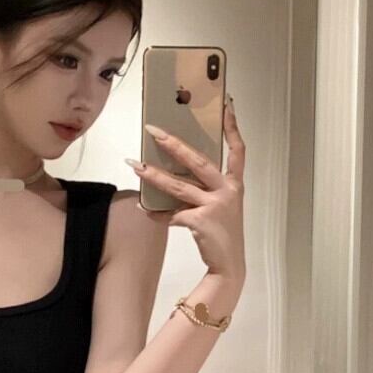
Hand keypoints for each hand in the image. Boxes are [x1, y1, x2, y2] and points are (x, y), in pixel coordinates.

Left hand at [135, 97, 245, 278]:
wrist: (229, 266)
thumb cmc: (223, 233)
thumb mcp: (222, 206)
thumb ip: (206, 189)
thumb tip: (173, 173)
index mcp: (235, 184)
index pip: (238, 150)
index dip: (232, 127)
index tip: (226, 105)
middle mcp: (227, 191)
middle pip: (198, 161)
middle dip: (173, 144)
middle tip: (153, 131)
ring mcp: (214, 206)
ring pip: (177, 186)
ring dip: (153, 175)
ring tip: (134, 165)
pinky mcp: (200, 222)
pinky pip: (171, 215)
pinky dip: (154, 213)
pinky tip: (141, 208)